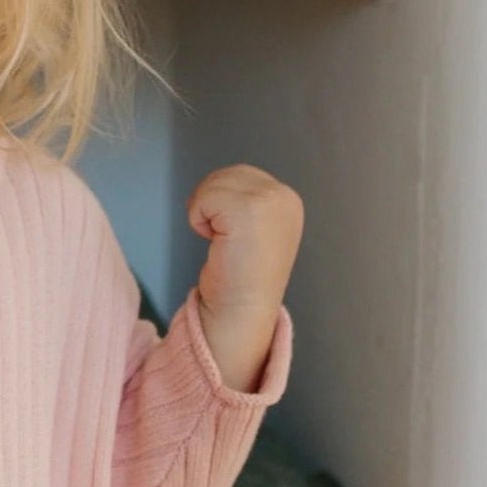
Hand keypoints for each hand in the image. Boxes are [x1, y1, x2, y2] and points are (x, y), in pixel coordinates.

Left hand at [185, 164, 302, 392]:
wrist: (241, 312)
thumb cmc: (239, 278)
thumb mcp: (253, 229)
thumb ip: (246, 201)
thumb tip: (221, 181)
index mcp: (288, 201)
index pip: (241, 175)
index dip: (222, 202)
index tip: (232, 236)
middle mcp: (285, 197)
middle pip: (227, 174)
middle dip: (212, 203)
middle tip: (222, 239)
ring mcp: (270, 202)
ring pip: (214, 184)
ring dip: (204, 212)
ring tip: (221, 241)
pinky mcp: (249, 210)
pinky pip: (205, 196)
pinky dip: (198, 218)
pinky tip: (214, 242)